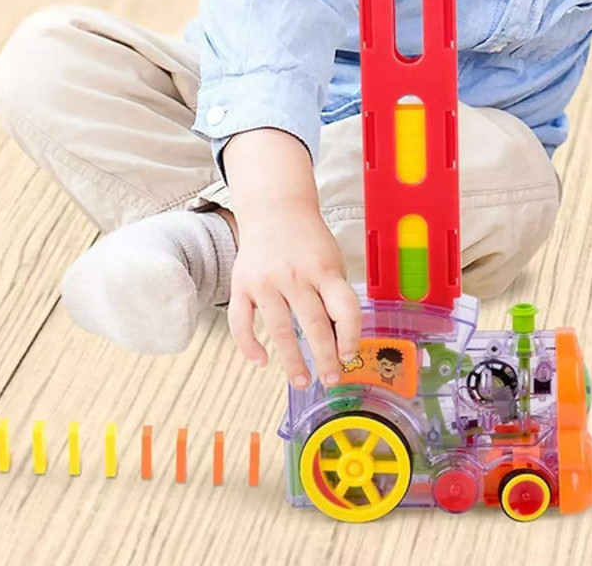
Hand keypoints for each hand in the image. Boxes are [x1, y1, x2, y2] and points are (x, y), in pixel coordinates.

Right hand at [227, 201, 360, 388]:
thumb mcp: (332, 261)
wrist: (275, 209)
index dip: (350, 336)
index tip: (349, 356)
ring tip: (302, 381)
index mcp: (323, 269)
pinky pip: (241, 322)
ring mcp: (265, 281)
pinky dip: (250, 346)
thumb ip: (334, 295)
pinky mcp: (241, 285)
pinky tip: (262, 361)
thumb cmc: (308, 241)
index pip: (343, 309)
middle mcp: (294, 275)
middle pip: (314, 325)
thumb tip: (340, 341)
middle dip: (325, 358)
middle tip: (331, 379)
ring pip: (279, 330)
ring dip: (292, 361)